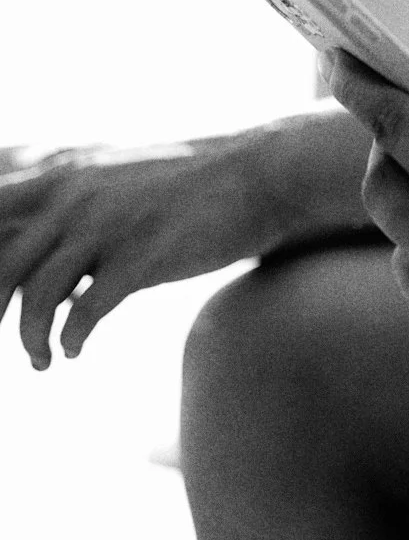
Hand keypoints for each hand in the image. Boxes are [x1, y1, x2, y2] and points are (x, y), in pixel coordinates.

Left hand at [0, 137, 273, 367]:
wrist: (253, 179)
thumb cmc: (176, 191)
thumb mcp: (108, 186)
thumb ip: (62, 213)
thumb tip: (23, 265)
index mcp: (60, 178)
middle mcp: (74, 196)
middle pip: (1, 264)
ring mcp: (108, 224)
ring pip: (38, 296)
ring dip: (29, 340)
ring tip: (41, 360)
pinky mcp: (143, 253)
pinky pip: (87, 310)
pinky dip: (72, 339)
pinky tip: (74, 351)